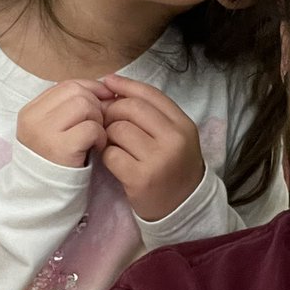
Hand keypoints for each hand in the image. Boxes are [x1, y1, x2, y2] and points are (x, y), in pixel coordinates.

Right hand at [17, 79, 115, 167]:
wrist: (43, 197)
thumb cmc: (56, 161)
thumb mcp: (54, 130)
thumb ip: (70, 107)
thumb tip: (105, 87)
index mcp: (31, 111)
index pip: (67, 85)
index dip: (91, 88)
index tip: (105, 98)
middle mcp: (34, 119)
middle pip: (77, 92)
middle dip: (96, 105)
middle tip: (98, 125)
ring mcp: (45, 133)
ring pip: (84, 106)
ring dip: (98, 120)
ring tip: (96, 137)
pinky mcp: (61, 148)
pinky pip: (91, 128)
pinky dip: (100, 136)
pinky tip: (96, 148)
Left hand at [100, 74, 204, 220]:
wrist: (182, 207)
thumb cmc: (173, 166)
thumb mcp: (175, 136)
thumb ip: (152, 114)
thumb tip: (113, 87)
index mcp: (183, 125)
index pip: (150, 94)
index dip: (125, 85)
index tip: (108, 82)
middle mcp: (174, 139)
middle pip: (130, 108)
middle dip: (111, 111)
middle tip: (106, 120)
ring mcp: (158, 159)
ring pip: (118, 130)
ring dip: (108, 134)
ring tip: (113, 143)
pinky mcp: (140, 178)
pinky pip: (111, 154)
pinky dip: (106, 155)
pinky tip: (114, 161)